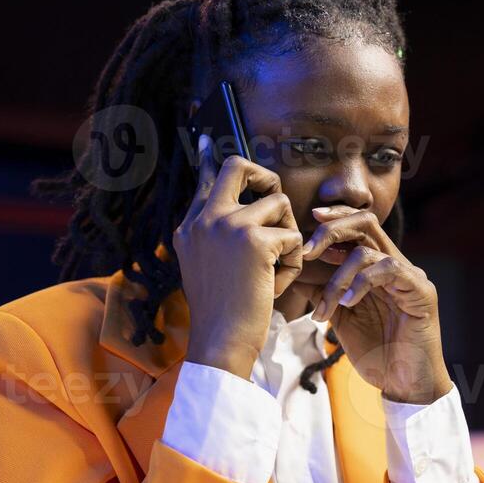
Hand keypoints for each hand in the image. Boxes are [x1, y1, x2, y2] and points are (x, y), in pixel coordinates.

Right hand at [172, 135, 302, 378]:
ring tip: (275, 269)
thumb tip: (236, 216)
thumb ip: (214, 238)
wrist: (220, 342)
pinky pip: (293, 237)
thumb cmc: (221, 315)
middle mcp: (204, 219)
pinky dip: (293, 263)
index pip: (204, 180)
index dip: (210, 159)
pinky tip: (276, 285)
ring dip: (288, 236)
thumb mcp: (206, 270)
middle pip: (239, 165)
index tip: (206, 140)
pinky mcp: (253, 240)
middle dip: (266, 177)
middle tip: (275, 198)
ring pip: (279, 204)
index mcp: (190, 227)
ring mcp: (227, 226)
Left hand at [303, 205, 452, 403]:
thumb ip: (325, 293)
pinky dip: (363, 282)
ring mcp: (410, 276)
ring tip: (327, 308)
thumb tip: (297, 274)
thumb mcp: (341, 319)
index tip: (308, 221)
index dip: (333, 219)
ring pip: (369, 251)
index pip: (357, 227)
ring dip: (338, 278)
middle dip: (332, 231)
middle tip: (307, 250)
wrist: (404, 386)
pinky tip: (349, 304)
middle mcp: (395, 265)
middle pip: (365, 223)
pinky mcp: (421, 292)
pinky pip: (390, 269)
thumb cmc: (376, 354)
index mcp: (376, 268)